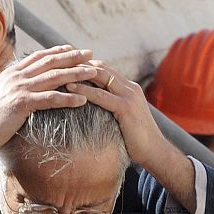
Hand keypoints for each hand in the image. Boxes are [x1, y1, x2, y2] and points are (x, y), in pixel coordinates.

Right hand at [0, 46, 98, 151]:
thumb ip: (9, 85)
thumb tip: (15, 83)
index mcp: (12, 72)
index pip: (39, 56)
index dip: (57, 51)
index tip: (72, 48)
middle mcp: (18, 76)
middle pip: (51, 62)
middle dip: (73, 57)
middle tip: (90, 54)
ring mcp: (20, 88)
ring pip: (55, 77)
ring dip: (77, 74)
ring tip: (94, 73)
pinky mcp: (23, 103)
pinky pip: (51, 99)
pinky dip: (68, 98)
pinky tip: (83, 100)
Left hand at [70, 60, 195, 208]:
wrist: (155, 151)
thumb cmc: (136, 139)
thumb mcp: (123, 117)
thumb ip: (111, 107)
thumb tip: (93, 107)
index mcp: (129, 87)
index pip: (104, 68)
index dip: (85, 64)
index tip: (66, 63)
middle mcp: (130, 87)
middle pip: (101, 67)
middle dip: (79, 63)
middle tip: (58, 62)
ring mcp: (129, 96)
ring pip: (100, 77)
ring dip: (78, 73)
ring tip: (59, 71)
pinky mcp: (126, 108)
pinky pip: (101, 96)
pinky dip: (84, 90)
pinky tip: (69, 88)